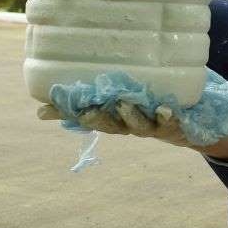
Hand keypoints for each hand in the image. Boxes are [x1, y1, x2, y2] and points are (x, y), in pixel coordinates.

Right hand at [35, 100, 194, 145]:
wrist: (187, 123)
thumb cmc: (142, 108)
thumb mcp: (114, 103)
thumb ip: (83, 102)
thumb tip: (41, 108)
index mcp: (112, 118)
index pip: (85, 117)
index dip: (68, 113)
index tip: (46, 111)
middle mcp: (129, 124)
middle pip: (110, 125)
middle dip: (99, 119)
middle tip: (88, 111)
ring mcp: (151, 124)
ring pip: (138, 124)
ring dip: (131, 116)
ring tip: (124, 104)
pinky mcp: (174, 122)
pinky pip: (169, 121)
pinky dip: (167, 116)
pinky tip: (165, 109)